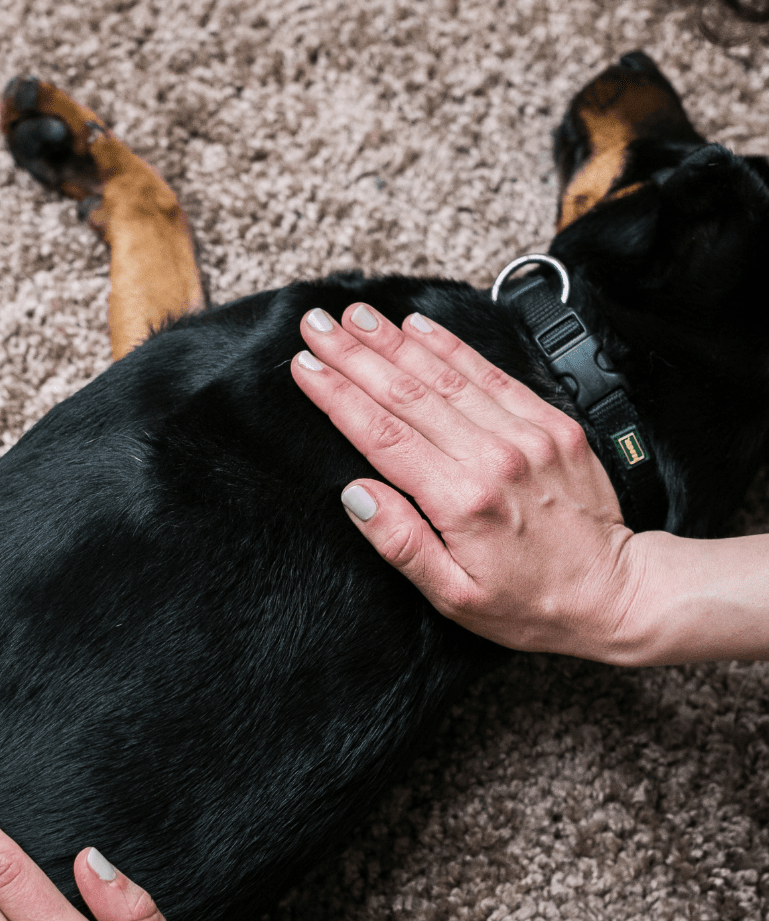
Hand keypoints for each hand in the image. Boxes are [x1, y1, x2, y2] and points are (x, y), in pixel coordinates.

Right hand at [291, 303, 646, 660]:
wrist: (615, 593)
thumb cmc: (529, 605)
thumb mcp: (453, 597)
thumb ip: (401, 543)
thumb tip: (355, 495)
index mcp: (462, 501)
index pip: (382, 435)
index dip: (337, 396)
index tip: (304, 368)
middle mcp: (494, 458)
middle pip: (407, 394)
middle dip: (354, 355)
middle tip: (316, 325)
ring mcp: (527, 436)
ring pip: (446, 376)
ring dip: (395, 341)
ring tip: (355, 315)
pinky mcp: (552, 424)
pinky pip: (493, 375)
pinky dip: (453, 347)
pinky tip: (420, 327)